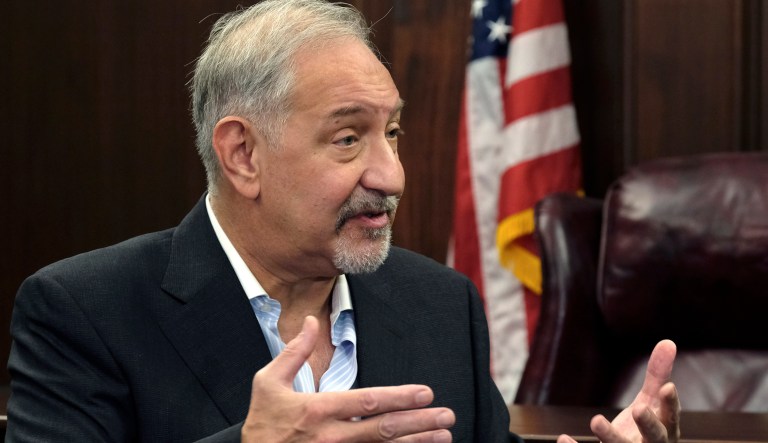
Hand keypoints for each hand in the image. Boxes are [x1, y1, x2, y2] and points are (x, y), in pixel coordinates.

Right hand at [241, 316, 455, 441]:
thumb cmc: (262, 422)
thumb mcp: (267, 382)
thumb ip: (293, 352)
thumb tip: (307, 321)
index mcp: (318, 411)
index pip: (367, 402)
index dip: (399, 397)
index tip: (425, 393)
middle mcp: (332, 436)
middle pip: (384, 430)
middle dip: (419, 423)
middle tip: (447, 416)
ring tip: (445, 436)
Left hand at [557, 340, 680, 442]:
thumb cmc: (643, 430)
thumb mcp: (650, 402)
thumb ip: (657, 376)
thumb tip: (668, 341)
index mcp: (665, 431)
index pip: (671, 418)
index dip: (670, 404)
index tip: (667, 386)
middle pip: (655, 438)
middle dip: (649, 425)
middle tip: (638, 409)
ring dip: (609, 436)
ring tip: (596, 420)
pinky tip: (563, 438)